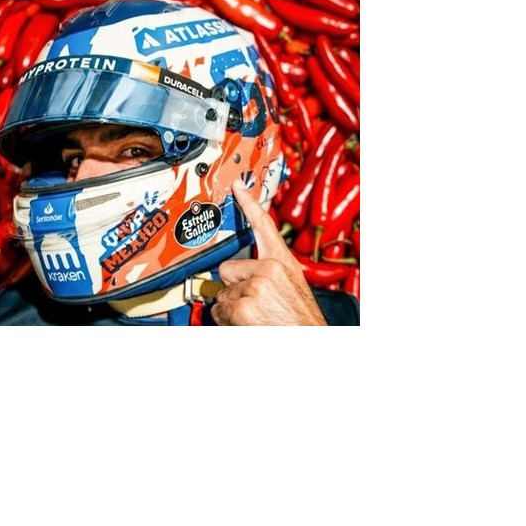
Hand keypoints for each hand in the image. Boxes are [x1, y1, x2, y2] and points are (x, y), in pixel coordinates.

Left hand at [212, 179, 327, 325]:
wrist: (308, 340)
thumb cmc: (298, 321)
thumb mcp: (290, 289)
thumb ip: (268, 274)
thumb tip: (238, 273)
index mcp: (282, 263)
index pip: (263, 225)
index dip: (248, 203)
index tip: (236, 186)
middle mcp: (270, 269)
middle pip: (227, 269)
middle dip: (233, 287)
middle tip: (253, 304)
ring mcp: (255, 286)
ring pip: (221, 293)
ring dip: (231, 308)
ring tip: (254, 318)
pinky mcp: (243, 304)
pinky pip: (218, 309)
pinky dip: (227, 320)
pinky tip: (247, 325)